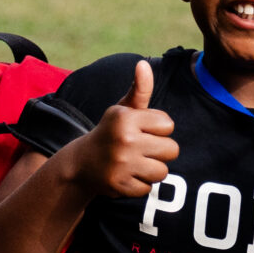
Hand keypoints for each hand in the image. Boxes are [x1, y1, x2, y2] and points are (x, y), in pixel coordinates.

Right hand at [59, 58, 176, 197]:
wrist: (81, 163)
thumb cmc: (111, 132)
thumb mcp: (123, 110)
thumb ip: (140, 89)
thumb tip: (143, 64)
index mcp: (126, 118)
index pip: (168, 125)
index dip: (158, 129)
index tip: (143, 131)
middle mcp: (125, 140)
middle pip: (172, 150)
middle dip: (160, 151)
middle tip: (142, 150)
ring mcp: (122, 164)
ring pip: (162, 172)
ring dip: (152, 169)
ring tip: (136, 163)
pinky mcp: (120, 185)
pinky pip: (148, 188)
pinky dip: (140, 185)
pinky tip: (127, 176)